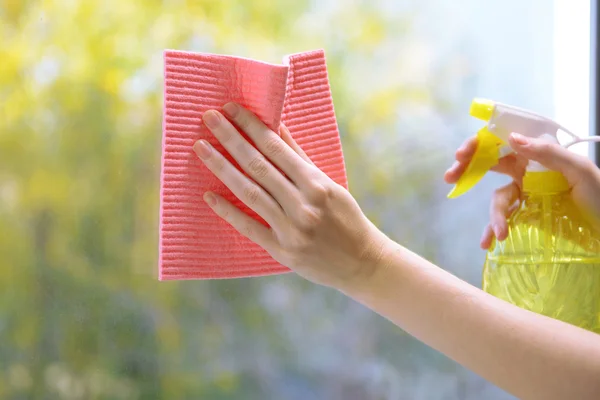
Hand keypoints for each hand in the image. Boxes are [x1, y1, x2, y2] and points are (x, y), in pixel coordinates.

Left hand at [193, 103, 390, 289]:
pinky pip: (249, 227)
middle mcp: (303, 204)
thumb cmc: (347, 219)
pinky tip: (208, 195)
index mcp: (317, 184)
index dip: (251, 126)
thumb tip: (278, 127)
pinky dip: (227, 211)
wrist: (362, 263)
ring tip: (201, 148)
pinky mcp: (282, 250)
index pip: (276, 148)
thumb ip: (301, 159)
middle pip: (258, 166)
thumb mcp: (331, 185)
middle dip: (230, 138)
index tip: (231, 109)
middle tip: (208, 117)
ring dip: (222, 168)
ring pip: (249, 192)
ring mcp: (291, 229)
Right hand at [444, 133, 599, 248]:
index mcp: (538, 155)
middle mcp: (528, 171)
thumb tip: (512, 139)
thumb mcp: (579, 170)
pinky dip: (493, 230)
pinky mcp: (527, 215)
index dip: (480, 144)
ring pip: (498, 200)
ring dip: (494, 216)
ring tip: (500, 234)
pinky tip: (489, 243)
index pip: (503, 142)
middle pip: (490, 165)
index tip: (463, 154)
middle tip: (451, 177)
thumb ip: (547, 153)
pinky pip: (504, 220)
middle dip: (468, 169)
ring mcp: (526, 194)